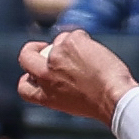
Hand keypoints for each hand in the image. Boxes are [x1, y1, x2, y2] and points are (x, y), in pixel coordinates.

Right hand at [21, 30, 138, 123]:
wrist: (115, 96)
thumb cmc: (101, 103)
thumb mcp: (72, 103)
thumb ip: (59, 89)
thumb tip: (60, 72)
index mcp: (45, 95)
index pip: (23, 86)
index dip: (28, 77)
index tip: (35, 73)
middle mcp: (45, 75)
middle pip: (26, 56)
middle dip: (31, 49)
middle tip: (43, 47)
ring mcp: (56, 56)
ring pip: (59, 42)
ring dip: (73, 47)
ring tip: (92, 62)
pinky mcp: (69, 42)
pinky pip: (76, 35)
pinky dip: (87, 42)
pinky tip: (99, 55)